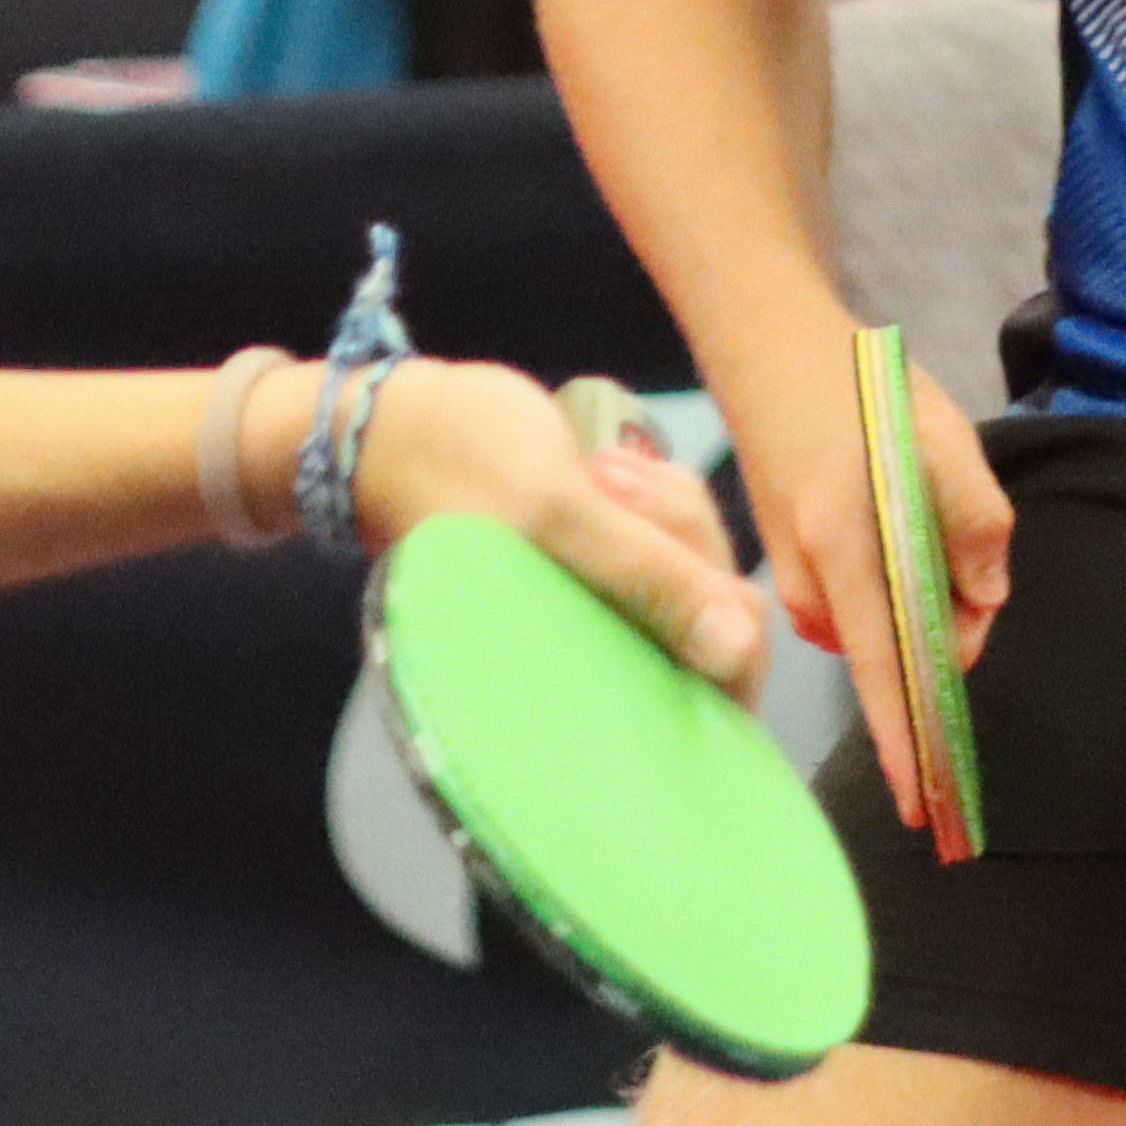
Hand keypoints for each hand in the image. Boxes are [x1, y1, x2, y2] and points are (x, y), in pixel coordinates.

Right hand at [343, 358, 770, 693]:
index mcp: (595, 672)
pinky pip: (672, 538)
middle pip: (720, 617)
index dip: (735, 634)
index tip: (684, 557)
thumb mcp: (560, 515)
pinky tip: (605, 466)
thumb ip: (651, 579)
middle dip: (686, 535)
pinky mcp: (605, 569)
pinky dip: (656, 496)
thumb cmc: (458, 465)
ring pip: (699, 567)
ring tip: (595, 469)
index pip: (719, 696)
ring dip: (667, 505)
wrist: (386, 429)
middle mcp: (610, 656)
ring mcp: (609, 612)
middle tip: (609, 481)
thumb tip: (738, 648)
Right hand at [716, 340, 1010, 819]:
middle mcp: (807, 581)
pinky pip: (856, 603)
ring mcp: (790, 577)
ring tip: (920, 510)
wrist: (763, 343)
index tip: (925, 800)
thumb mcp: (940, 437)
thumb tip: (984, 604)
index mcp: (842, 549)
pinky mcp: (786, 564)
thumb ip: (976, 522)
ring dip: (918, 600)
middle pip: (891, 651)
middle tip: (964, 561)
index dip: (906, 738)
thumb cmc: (856, 384)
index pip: (880, 669)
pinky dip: (888, 584)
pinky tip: (889, 516)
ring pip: (878, 625)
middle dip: (941, 635)